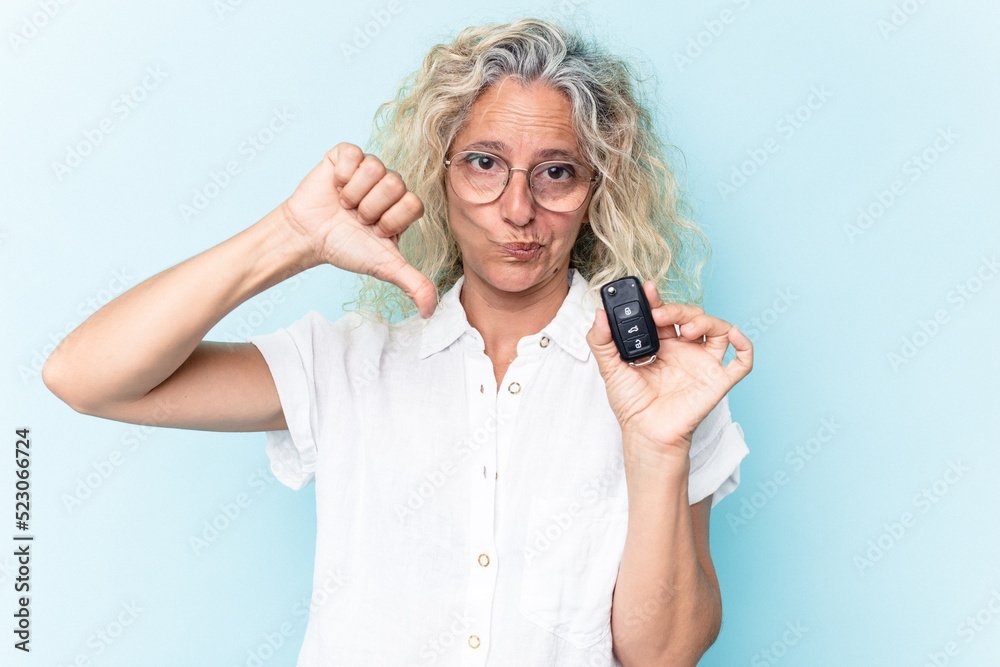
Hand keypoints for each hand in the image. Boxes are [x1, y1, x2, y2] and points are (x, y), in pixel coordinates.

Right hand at [280, 143, 437, 317]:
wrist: (308, 236)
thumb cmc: (346, 249)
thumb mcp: (385, 267)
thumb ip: (414, 284)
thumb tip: (430, 312)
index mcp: (404, 206)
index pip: (414, 203)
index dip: (391, 220)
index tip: (375, 231)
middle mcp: (390, 183)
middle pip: (395, 184)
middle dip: (371, 209)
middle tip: (357, 218)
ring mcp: (369, 167)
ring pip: (375, 168)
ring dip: (355, 194)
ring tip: (344, 205)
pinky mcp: (347, 154)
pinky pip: (354, 153)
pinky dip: (342, 176)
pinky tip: (335, 187)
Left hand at [585, 281, 752, 460]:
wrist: (645, 435)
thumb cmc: (631, 406)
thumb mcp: (610, 369)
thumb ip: (601, 341)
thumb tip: (599, 314)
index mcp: (661, 345)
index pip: (664, 313)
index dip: (658, 300)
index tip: (647, 289)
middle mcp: (684, 351)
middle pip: (691, 316)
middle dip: (678, 309)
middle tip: (661, 315)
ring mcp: (702, 364)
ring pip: (717, 330)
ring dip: (707, 321)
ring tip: (688, 330)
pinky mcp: (717, 381)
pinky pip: (742, 362)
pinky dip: (745, 346)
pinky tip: (735, 336)